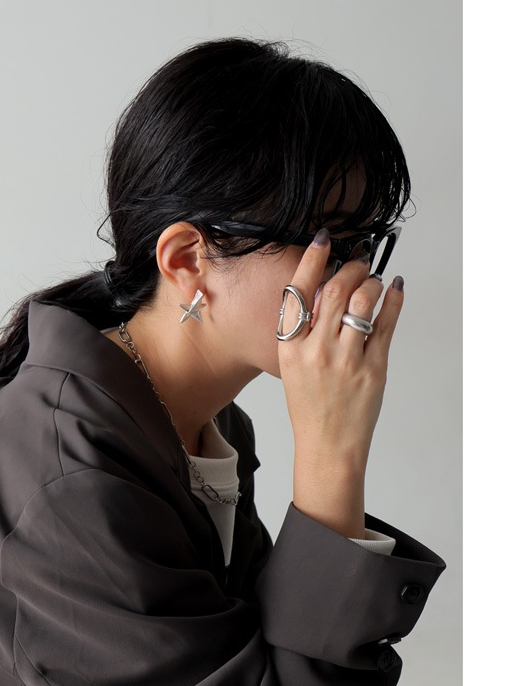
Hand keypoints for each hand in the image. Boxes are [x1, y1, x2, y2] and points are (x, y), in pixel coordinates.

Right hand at [278, 228, 404, 474]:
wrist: (327, 445)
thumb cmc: (310, 406)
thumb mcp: (292, 365)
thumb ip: (304, 330)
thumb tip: (327, 289)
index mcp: (290, 348)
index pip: (298, 291)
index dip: (312, 260)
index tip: (324, 240)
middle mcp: (316, 351)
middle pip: (334, 290)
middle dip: (350, 268)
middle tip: (358, 262)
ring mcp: (346, 359)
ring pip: (362, 301)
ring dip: (371, 282)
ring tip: (373, 281)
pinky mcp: (373, 368)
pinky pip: (386, 323)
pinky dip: (393, 299)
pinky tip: (394, 289)